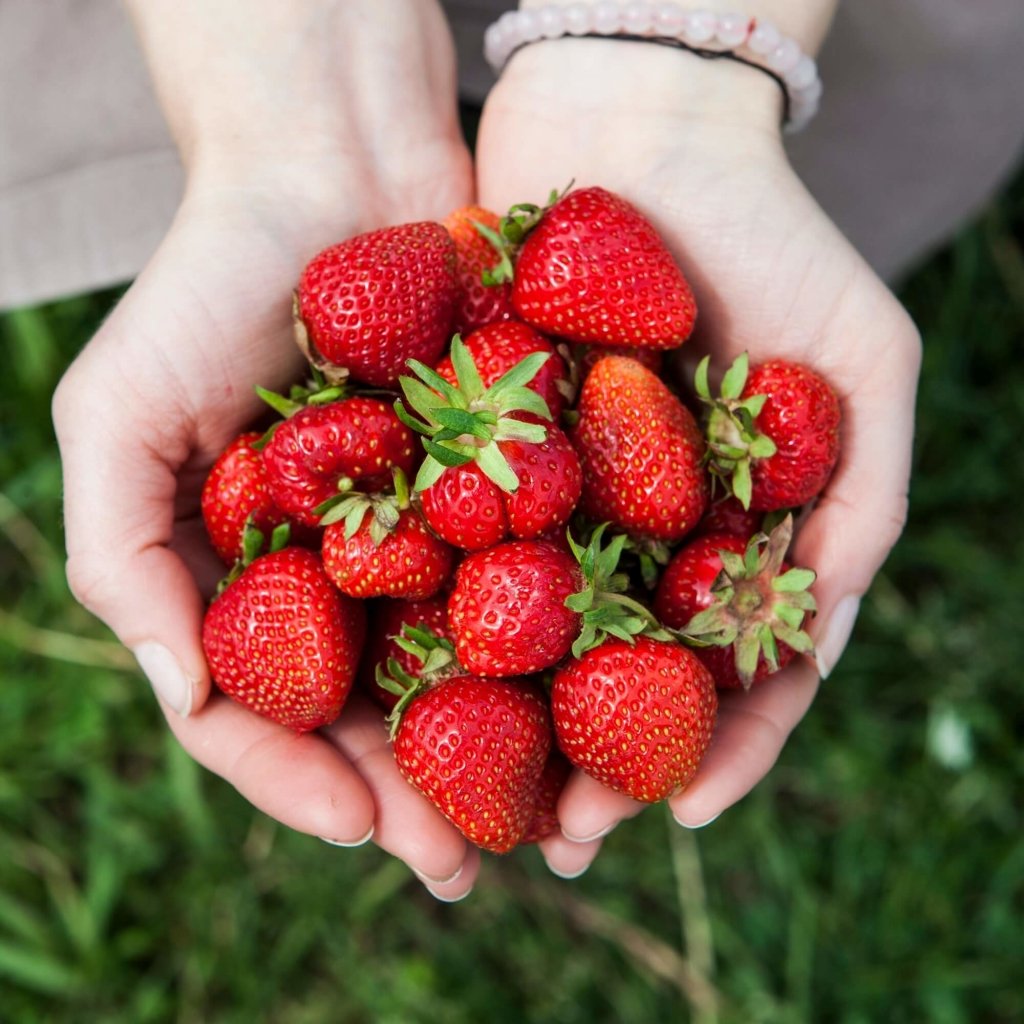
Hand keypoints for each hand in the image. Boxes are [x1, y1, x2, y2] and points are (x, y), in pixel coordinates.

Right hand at [52, 0, 480, 899]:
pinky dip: (565, 642)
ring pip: (466, 667)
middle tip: (470, 868)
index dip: (303, 783)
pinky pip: (538, 576)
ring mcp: (425, 532)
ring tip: (551, 823)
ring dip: (502, 751)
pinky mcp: (504, 483)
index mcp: (248, 577)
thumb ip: (119, 555)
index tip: (364, 833)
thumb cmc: (209, 282)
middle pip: (377, 714)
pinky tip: (609, 700)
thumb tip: (181, 695)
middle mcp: (339, 572)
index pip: (265, 712)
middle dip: (418, 798)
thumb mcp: (120, 414)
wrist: (332, 168)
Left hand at [476, 36, 920, 874]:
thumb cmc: (772, 235)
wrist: (640, 126)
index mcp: (729, 532)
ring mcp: (551, 500)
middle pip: (614, 678)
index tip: (680, 811)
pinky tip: (401, 681)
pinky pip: (445, 550)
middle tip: (555, 838)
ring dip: (499, 727)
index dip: (715, 746)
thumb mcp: (861, 364)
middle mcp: (637, 534)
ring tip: (465, 806)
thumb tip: (815, 640)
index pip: (731, 668)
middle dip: (589, 765)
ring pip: (522, 639)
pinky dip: (429, 617)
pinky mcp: (467, 455)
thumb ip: (859, 501)